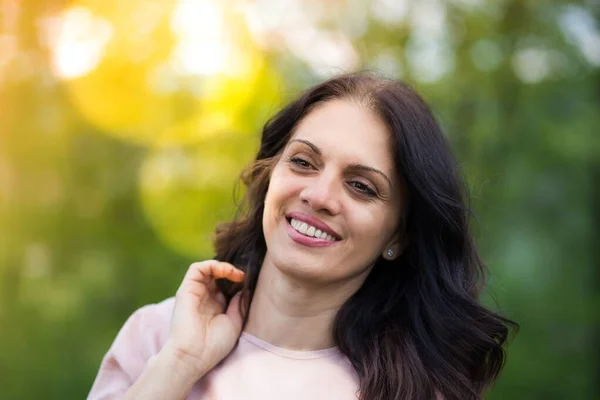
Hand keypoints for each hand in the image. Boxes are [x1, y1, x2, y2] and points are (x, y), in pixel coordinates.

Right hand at [163, 260, 244, 376]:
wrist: (193, 355)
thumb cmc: (214, 345)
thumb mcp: (234, 323)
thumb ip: (239, 305)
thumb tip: (244, 289)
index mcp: (215, 307)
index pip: (226, 286)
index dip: (237, 281)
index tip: (249, 283)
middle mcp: (204, 298)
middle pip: (217, 276)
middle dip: (232, 272)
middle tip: (245, 277)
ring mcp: (194, 293)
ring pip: (207, 269)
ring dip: (224, 266)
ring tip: (237, 274)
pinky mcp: (186, 289)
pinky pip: (196, 268)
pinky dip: (212, 265)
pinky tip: (227, 272)